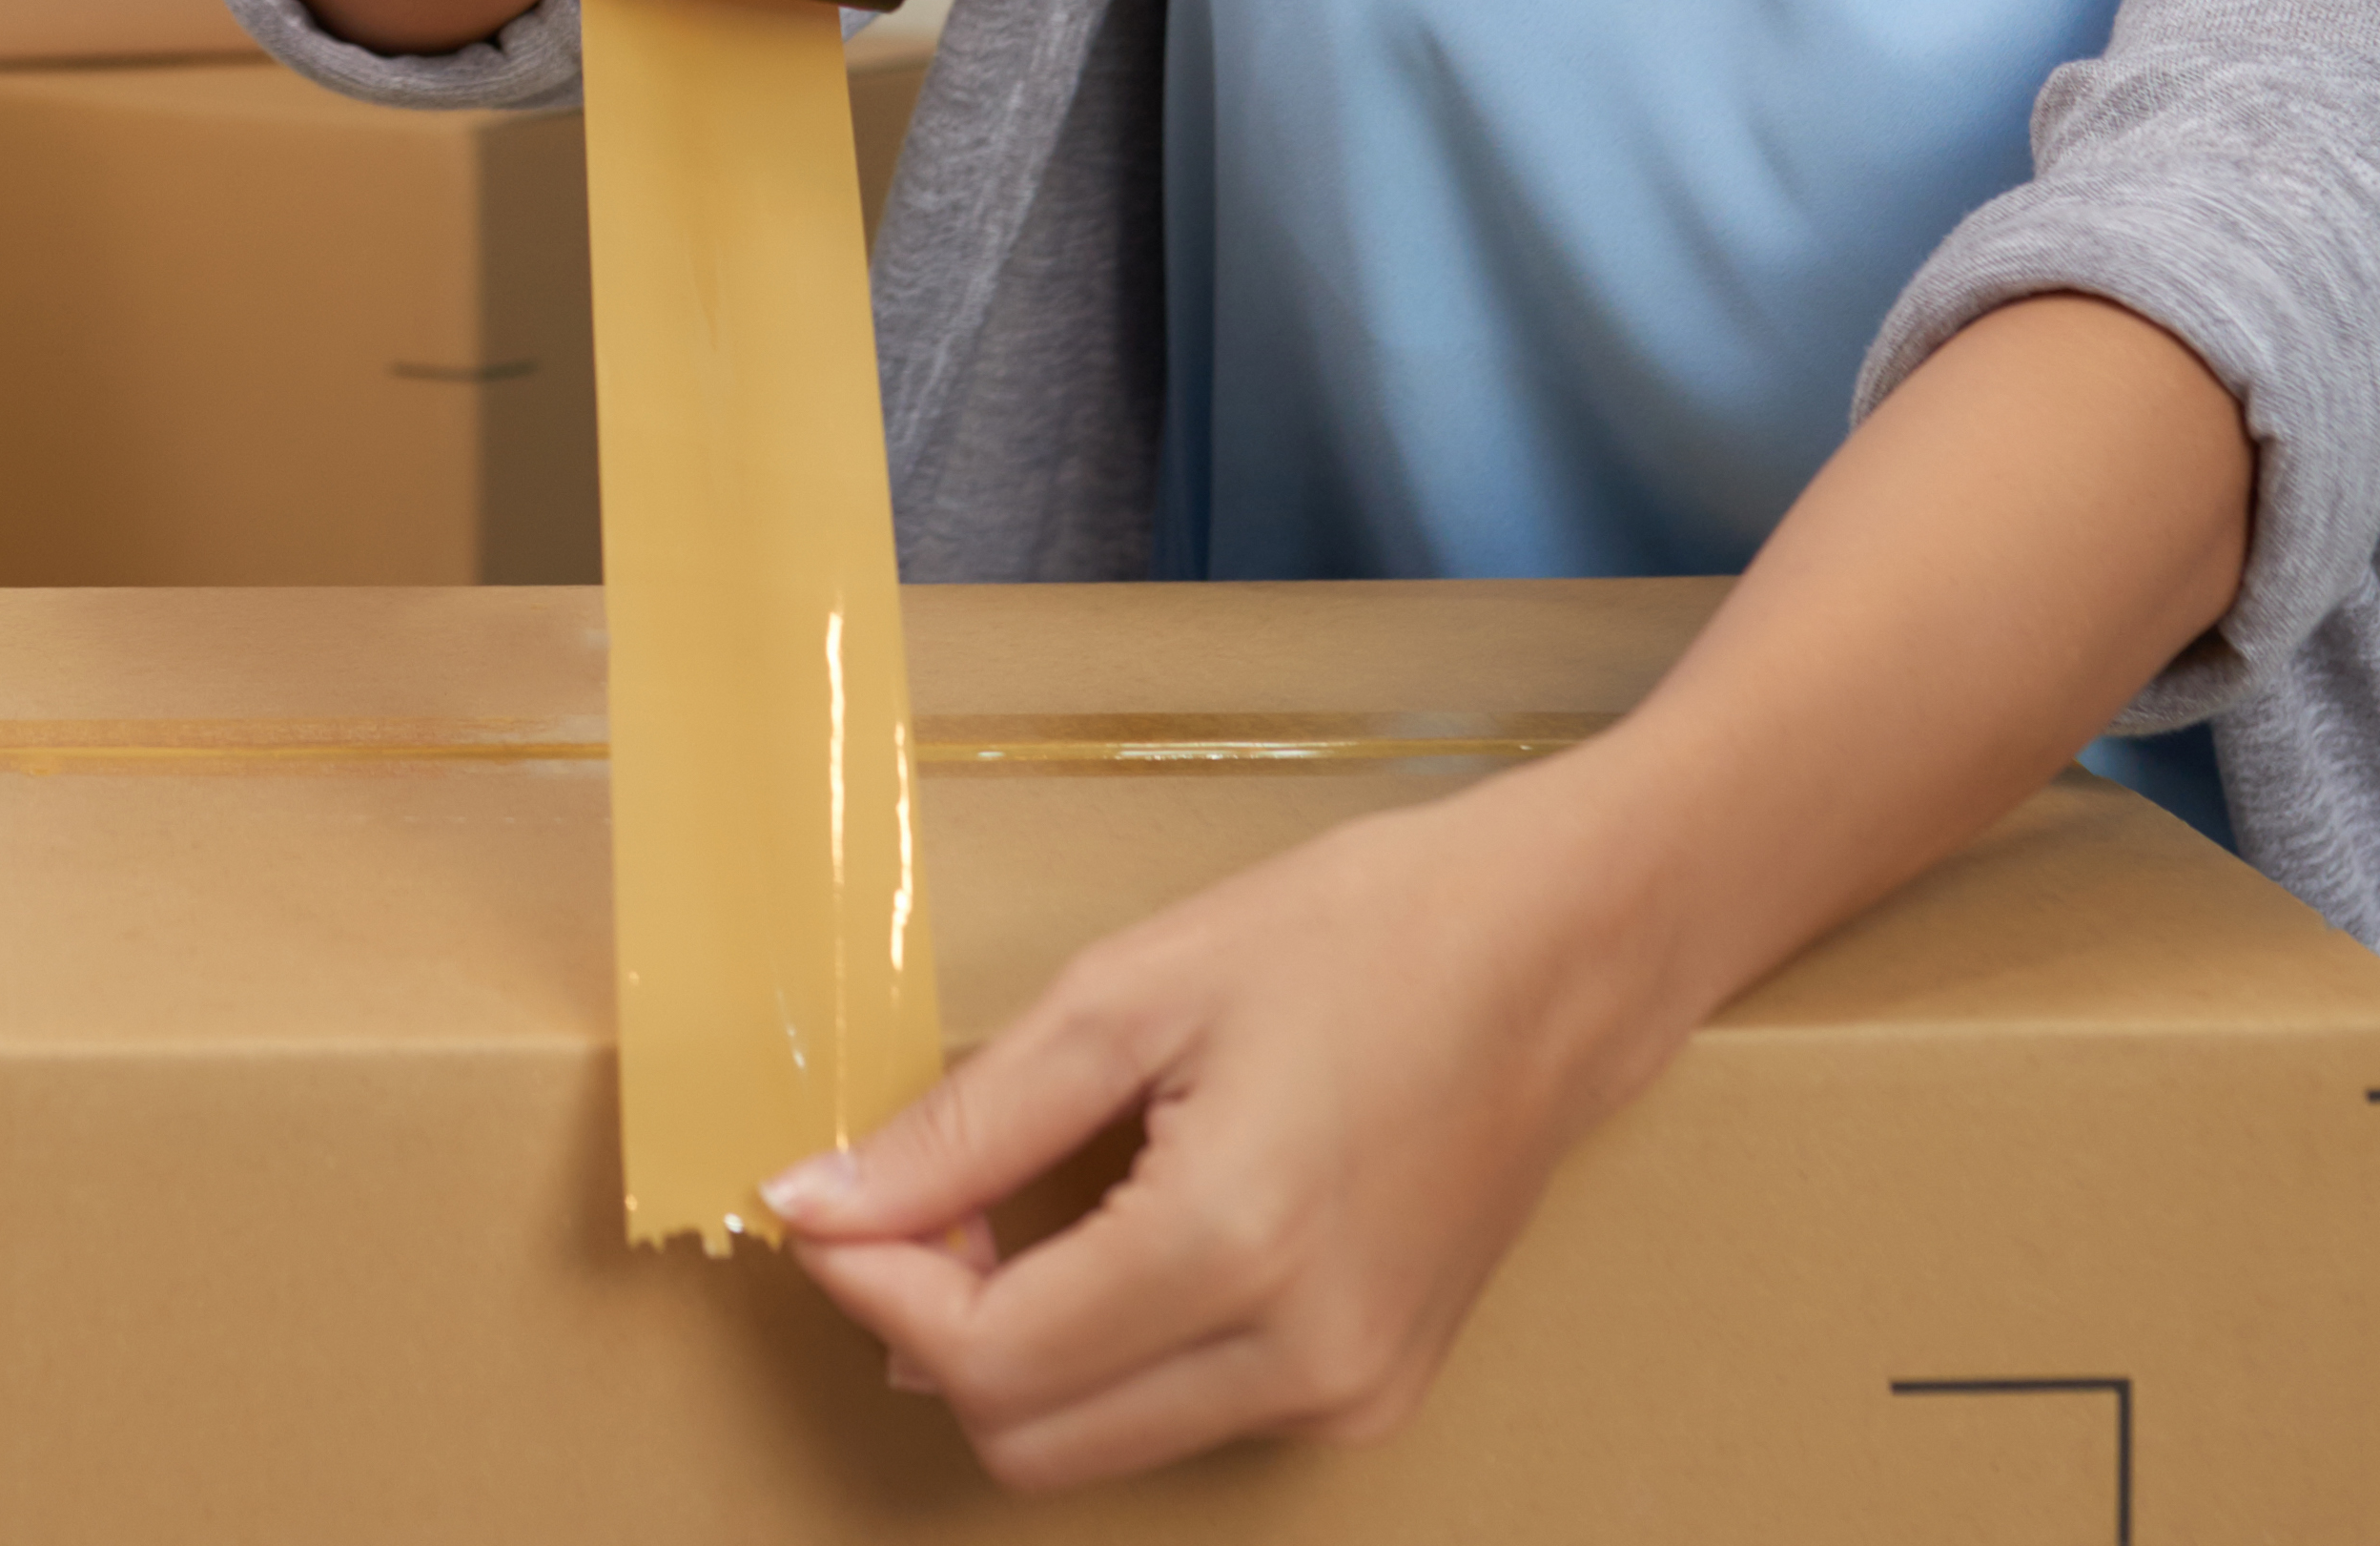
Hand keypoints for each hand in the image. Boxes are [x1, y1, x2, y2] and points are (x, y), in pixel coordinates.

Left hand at [772, 775, 1677, 1492]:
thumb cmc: (1360, 935)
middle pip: (1030, 1439)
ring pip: (1100, 1444)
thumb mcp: (1132, 993)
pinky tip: (1111, 1235)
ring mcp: (1350, 1396)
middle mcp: (1303, 1361)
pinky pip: (1184, 1419)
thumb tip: (820, 1202)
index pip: (985, 1356)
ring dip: (1016, 1350)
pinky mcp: (1375, 1395)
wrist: (1559, 951)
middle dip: (933, 1329)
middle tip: (914, 1199)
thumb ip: (966, 1123)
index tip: (823, 1200)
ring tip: (1014, 1203)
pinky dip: (1108, 1354)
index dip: (871, 1284)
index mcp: (1236, 1248)